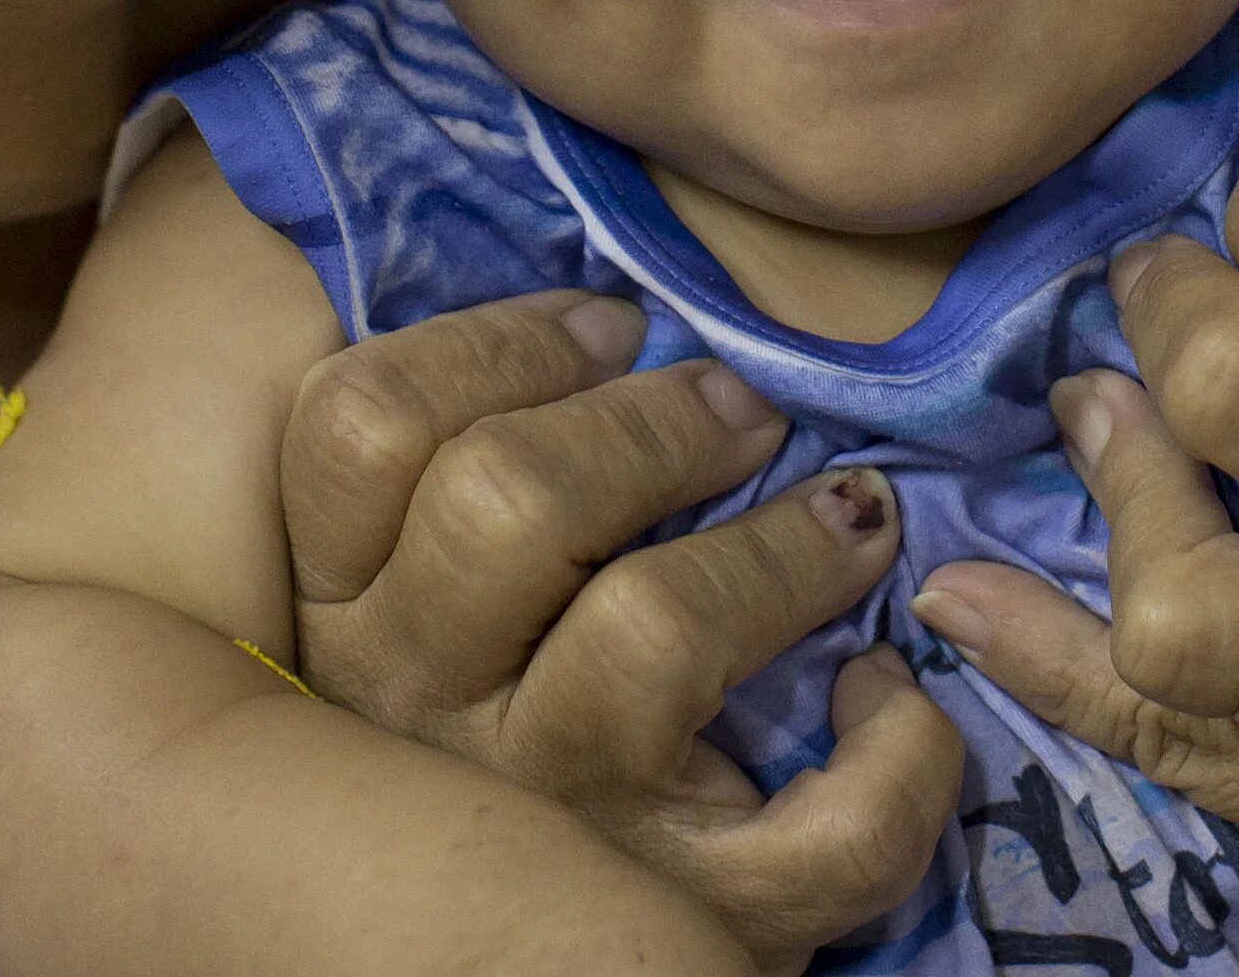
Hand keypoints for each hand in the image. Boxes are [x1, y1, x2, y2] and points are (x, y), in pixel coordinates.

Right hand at [278, 291, 965, 974]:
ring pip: (650, 629)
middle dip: (651, 422)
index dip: (496, 343)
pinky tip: (890, 691)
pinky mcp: (699, 916)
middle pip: (504, 498)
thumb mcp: (428, 605)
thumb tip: (611, 325)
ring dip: (777, 547)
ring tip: (847, 517)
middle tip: (740, 410)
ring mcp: (556, 828)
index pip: (359, 430)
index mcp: (342, 621)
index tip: (610, 329)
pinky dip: (897, 753)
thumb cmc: (506, 728)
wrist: (536, 954)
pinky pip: (826, 831)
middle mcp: (418, 724)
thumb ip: (461, 473)